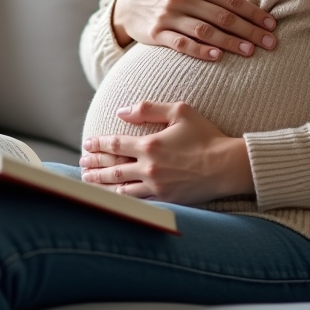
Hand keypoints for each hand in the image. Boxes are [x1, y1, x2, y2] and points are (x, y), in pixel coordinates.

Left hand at [79, 101, 253, 204]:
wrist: (226, 165)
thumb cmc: (206, 136)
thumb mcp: (180, 111)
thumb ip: (149, 109)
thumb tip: (121, 112)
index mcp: (150, 145)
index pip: (114, 144)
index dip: (98, 144)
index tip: (87, 144)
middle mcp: (149, 167)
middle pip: (113, 168)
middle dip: (94, 165)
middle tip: (82, 163)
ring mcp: (156, 186)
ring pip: (120, 187)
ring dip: (102, 183)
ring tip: (89, 180)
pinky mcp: (165, 199)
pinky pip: (137, 200)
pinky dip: (121, 198)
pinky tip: (113, 196)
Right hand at [112, 0, 276, 61]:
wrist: (130, 5)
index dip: (253, 12)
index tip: (271, 25)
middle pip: (222, 16)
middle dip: (248, 30)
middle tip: (270, 43)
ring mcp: (169, 16)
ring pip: (205, 31)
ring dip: (229, 42)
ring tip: (250, 52)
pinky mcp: (157, 33)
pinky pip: (182, 43)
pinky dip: (200, 50)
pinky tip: (217, 57)